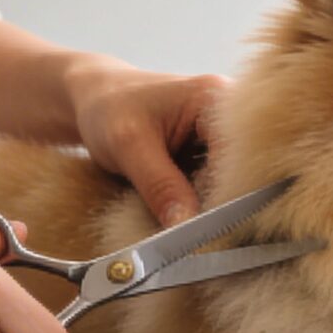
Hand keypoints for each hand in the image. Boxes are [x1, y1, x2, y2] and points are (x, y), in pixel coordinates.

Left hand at [63, 55, 229, 226]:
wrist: (92, 100)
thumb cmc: (107, 109)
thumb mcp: (129, 147)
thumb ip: (160, 186)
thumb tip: (186, 226)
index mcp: (214, 96)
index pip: (237, 155)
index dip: (226, 194)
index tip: (207, 231)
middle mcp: (228, 112)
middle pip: (240, 169)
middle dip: (221, 204)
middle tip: (196, 236)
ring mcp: (221, 133)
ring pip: (230, 181)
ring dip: (210, 205)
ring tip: (189, 229)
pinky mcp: (210, 151)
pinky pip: (215, 184)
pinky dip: (200, 202)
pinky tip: (184, 214)